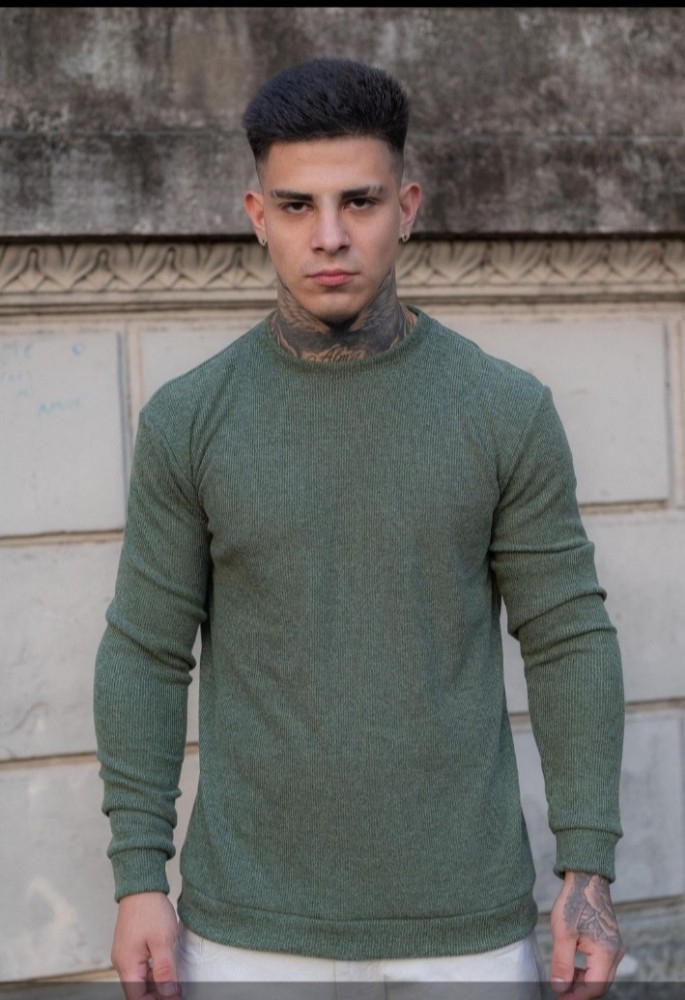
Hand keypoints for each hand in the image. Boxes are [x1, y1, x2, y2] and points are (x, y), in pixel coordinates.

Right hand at [111, 891, 179, 999]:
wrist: (141, 886)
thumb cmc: (150, 910)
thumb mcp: (162, 941)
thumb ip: (164, 970)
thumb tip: (168, 994)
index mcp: (127, 964)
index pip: (137, 997)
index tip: (174, 999)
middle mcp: (122, 962)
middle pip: (137, 991)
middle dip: (156, 996)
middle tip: (176, 994)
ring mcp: (126, 954)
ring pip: (140, 980)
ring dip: (155, 986)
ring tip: (174, 987)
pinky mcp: (131, 947)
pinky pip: (140, 968)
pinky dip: (153, 974)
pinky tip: (167, 972)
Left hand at [549, 871, 623, 998]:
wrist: (586, 878)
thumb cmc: (574, 901)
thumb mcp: (563, 932)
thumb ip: (562, 963)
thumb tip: (560, 988)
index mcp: (606, 952)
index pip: (594, 987)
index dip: (575, 996)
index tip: (557, 996)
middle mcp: (616, 953)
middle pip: (600, 984)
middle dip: (579, 991)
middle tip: (558, 989)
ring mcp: (615, 947)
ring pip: (601, 976)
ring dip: (582, 981)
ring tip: (562, 978)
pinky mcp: (610, 942)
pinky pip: (601, 964)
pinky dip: (587, 970)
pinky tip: (571, 966)